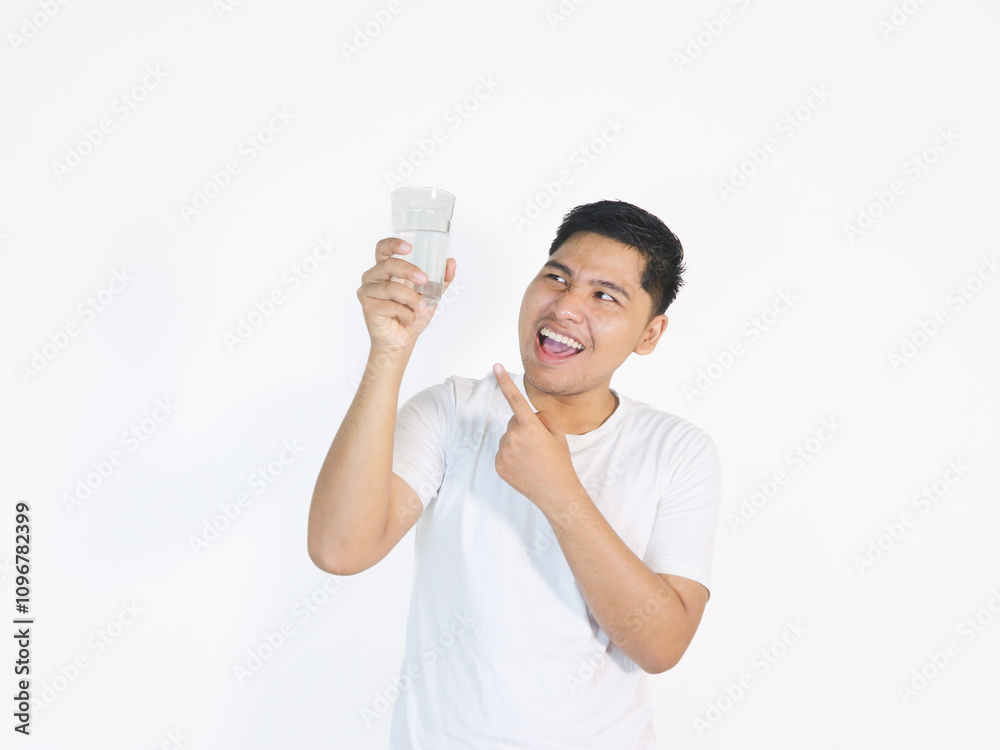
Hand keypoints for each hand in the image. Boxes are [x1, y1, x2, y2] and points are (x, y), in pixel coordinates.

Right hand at [357, 238, 455, 352]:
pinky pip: (390, 305)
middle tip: (425, 280)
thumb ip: (441, 280)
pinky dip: (405, 312)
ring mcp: (368, 292)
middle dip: (409, 270)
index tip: (409, 247)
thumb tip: (451, 263)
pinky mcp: (368, 307)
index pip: (383, 249)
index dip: (393, 244)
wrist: (402, 340)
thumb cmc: (411, 315)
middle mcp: (373, 277)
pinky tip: (409, 318)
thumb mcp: (430, 295)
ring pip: (391, 287)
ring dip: (411, 298)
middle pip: (388, 265)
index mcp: (385, 269)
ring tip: (421, 307)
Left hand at [492, 363, 580, 511]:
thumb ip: (542, 417)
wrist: (556, 492)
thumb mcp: (558, 434)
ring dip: (517, 442)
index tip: (496, 366)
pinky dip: (511, 455)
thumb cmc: (559, 461)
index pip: (515, 398)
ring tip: (532, 458)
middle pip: (514, 422)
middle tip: (539, 446)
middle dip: (524, 427)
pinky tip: (524, 466)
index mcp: (530, 426)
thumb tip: (528, 415)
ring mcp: (504, 452)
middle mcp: (514, 437)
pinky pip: (503, 451)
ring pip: (507, 437)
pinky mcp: (498, 465)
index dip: (505, 381)